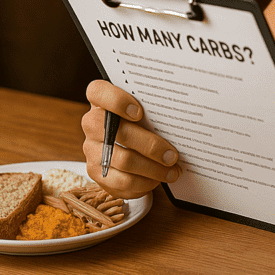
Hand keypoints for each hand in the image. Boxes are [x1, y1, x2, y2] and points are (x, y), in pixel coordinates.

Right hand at [81, 79, 180, 198]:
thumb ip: (154, 110)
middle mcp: (91, 123)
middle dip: (150, 146)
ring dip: (152, 169)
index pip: (98, 92)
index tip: (139, 112)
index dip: (116, 101)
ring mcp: (91, 148)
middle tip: (172, 155)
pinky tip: (157, 179)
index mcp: (102, 100)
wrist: (128, 145)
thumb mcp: (146, 110)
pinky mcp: (95, 171)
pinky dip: (144, 182)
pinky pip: (121, 181)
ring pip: (123, 161)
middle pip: (118, 133)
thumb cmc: (142, 121)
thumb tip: (183, 118)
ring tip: (172, 171)